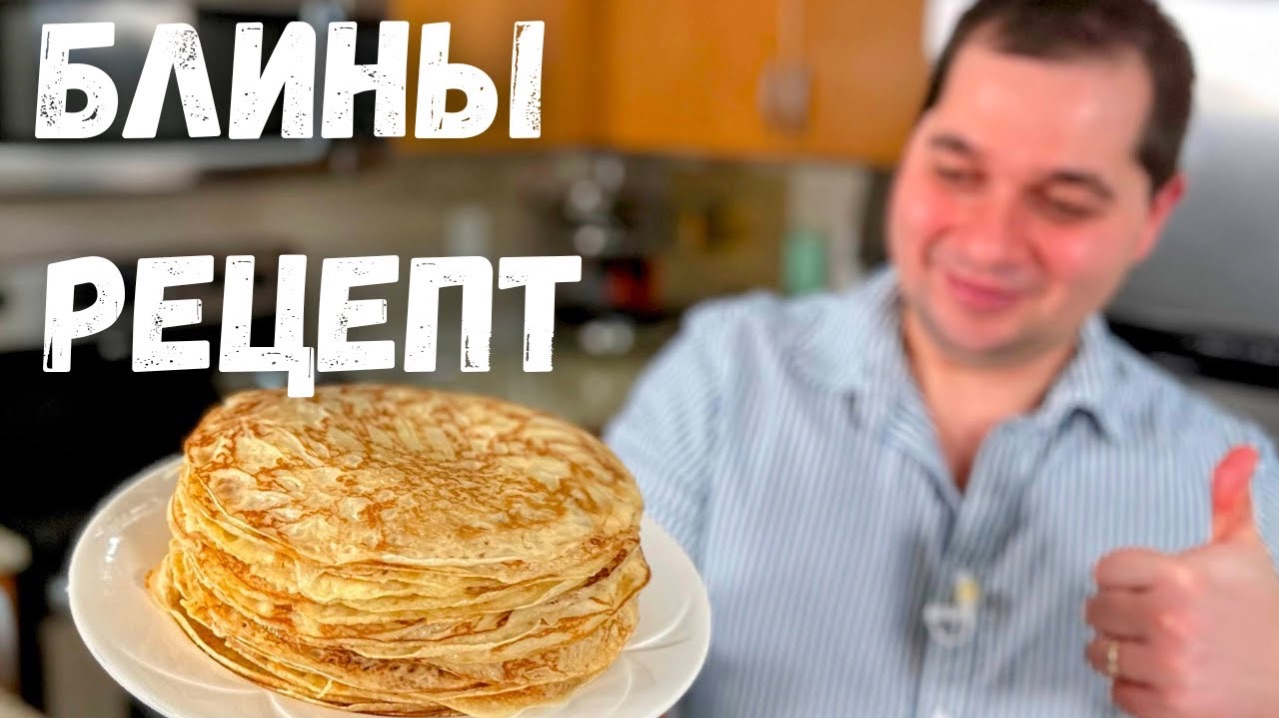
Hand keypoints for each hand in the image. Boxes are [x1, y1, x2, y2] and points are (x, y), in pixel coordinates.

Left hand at [1084, 445, 1278, 717]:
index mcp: (1180, 577)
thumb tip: (1240, 453)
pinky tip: (1166, 675)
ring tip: (1158, 646)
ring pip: (1099, 652)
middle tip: (1154, 617)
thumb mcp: (1246, 552)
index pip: (1105, 570)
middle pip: (1095, 610)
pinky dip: (1135, 687)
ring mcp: (1168, 666)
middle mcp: (1169, 620)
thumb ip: (1230, 501)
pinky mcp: (1169, 707)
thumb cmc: (1263, 613)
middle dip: (1120, 612)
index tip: (1152, 585)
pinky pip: (1117, 693)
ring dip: (1121, 650)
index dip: (1126, 578)